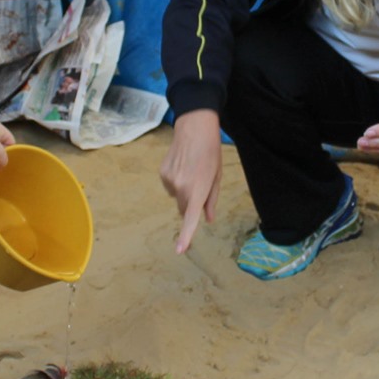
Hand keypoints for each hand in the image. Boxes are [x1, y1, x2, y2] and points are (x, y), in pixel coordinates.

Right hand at [159, 109, 222, 253]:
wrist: (194, 128)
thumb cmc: (211, 153)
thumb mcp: (216, 177)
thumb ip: (211, 200)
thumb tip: (208, 219)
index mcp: (198, 191)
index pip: (191, 218)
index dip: (186, 235)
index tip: (180, 250)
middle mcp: (181, 188)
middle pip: (184, 209)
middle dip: (191, 203)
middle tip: (200, 184)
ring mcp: (169, 182)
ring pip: (177, 197)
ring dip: (184, 190)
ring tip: (191, 170)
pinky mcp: (162, 174)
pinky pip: (170, 186)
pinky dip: (176, 181)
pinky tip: (182, 165)